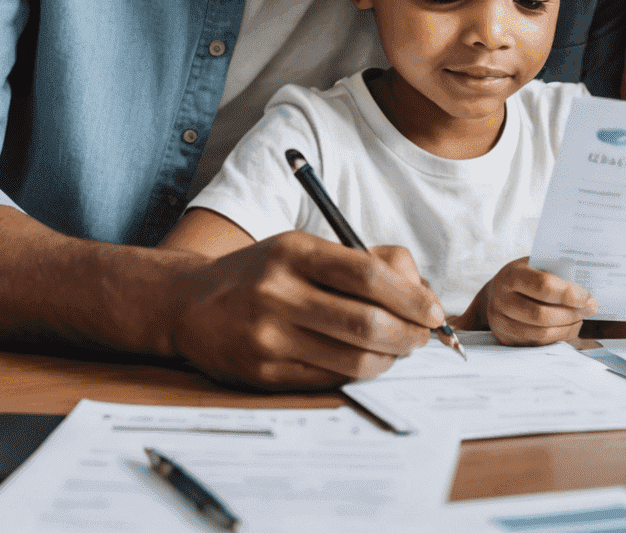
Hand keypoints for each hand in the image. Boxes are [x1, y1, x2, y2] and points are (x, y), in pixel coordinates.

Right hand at [168, 230, 445, 388]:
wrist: (191, 304)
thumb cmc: (264, 271)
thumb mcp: (306, 246)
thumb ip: (365, 259)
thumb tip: (419, 290)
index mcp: (295, 251)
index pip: (368, 275)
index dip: (411, 296)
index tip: (434, 310)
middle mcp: (279, 292)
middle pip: (366, 322)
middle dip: (409, 334)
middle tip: (424, 336)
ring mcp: (268, 336)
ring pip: (352, 358)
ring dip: (390, 357)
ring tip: (399, 348)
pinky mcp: (263, 373)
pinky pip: (329, 378)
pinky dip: (359, 372)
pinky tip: (367, 360)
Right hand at [460, 258, 597, 345]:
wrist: (496, 293)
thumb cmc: (524, 276)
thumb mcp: (535, 264)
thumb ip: (556, 272)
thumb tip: (586, 284)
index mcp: (511, 275)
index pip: (543, 286)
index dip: (568, 293)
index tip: (586, 295)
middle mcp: (502, 300)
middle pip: (542, 314)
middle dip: (572, 313)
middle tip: (590, 308)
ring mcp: (502, 323)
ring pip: (541, 334)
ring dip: (568, 328)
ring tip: (581, 318)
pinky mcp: (507, 340)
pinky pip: (538, 345)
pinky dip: (558, 338)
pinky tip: (569, 329)